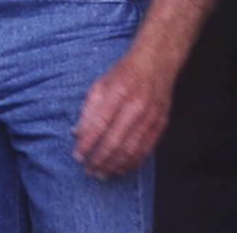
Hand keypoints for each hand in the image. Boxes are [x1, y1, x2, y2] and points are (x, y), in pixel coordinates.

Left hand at [71, 45, 173, 177]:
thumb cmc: (123, 72)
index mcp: (118, 93)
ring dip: (115, 165)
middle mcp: (136, 106)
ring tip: (101, 173)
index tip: (77, 155)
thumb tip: (76, 133)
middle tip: (88, 170)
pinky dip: (132, 162)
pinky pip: (146, 149)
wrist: (156, 62)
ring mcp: (151, 117)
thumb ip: (88, 108)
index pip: (99, 124)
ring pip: (131, 149)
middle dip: (99, 159)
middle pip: (115, 140)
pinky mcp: (161, 124)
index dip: (87, 143)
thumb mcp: (100, 82)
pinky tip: (120, 168)